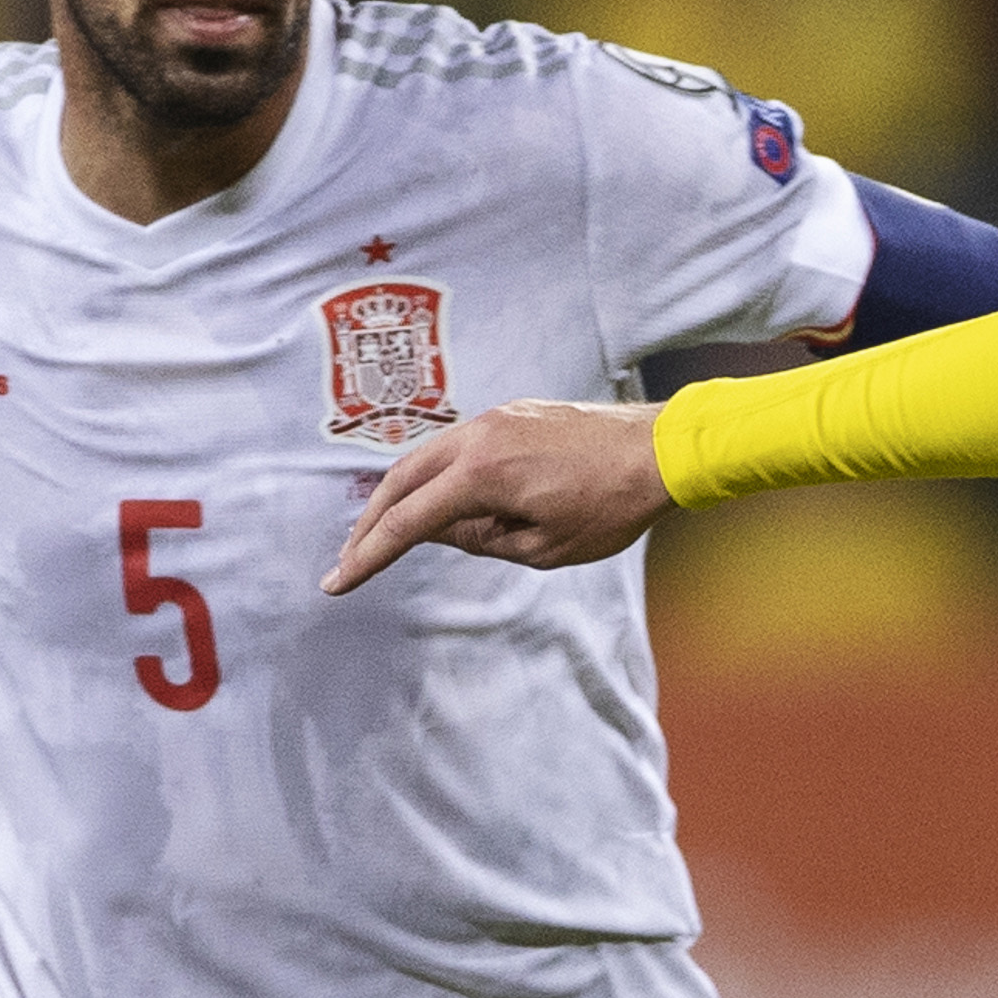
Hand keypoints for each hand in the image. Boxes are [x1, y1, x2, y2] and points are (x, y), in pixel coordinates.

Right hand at [325, 402, 671, 592]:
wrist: (660, 450)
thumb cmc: (610, 507)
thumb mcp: (543, 547)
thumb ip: (482, 540)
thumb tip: (443, 529)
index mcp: (480, 475)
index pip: (407, 523)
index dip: (368, 556)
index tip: (337, 583)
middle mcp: (476, 437)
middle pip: (400, 482)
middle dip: (372, 524)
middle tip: (352, 560)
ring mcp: (493, 419)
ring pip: (426, 459)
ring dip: (402, 497)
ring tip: (389, 535)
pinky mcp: (511, 414)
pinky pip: (457, 446)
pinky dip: (437, 476)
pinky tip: (439, 502)